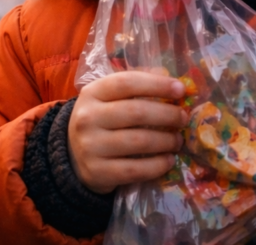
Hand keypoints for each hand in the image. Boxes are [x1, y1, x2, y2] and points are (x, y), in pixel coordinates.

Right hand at [69, 71, 186, 194]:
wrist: (73, 156)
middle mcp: (87, 118)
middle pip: (136, 112)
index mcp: (92, 93)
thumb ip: (136, 87)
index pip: (126, 82)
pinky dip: (157, 165)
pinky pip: (135, 169)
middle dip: (167, 115)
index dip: (157, 85)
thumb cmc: (100, 121)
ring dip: (166, 140)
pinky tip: (168, 160)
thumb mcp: (108, 99)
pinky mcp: (97, 172)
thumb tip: (172, 82)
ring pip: (139, 141)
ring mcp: (90, 146)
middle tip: (183, 118)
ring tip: (178, 140)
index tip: (180, 90)